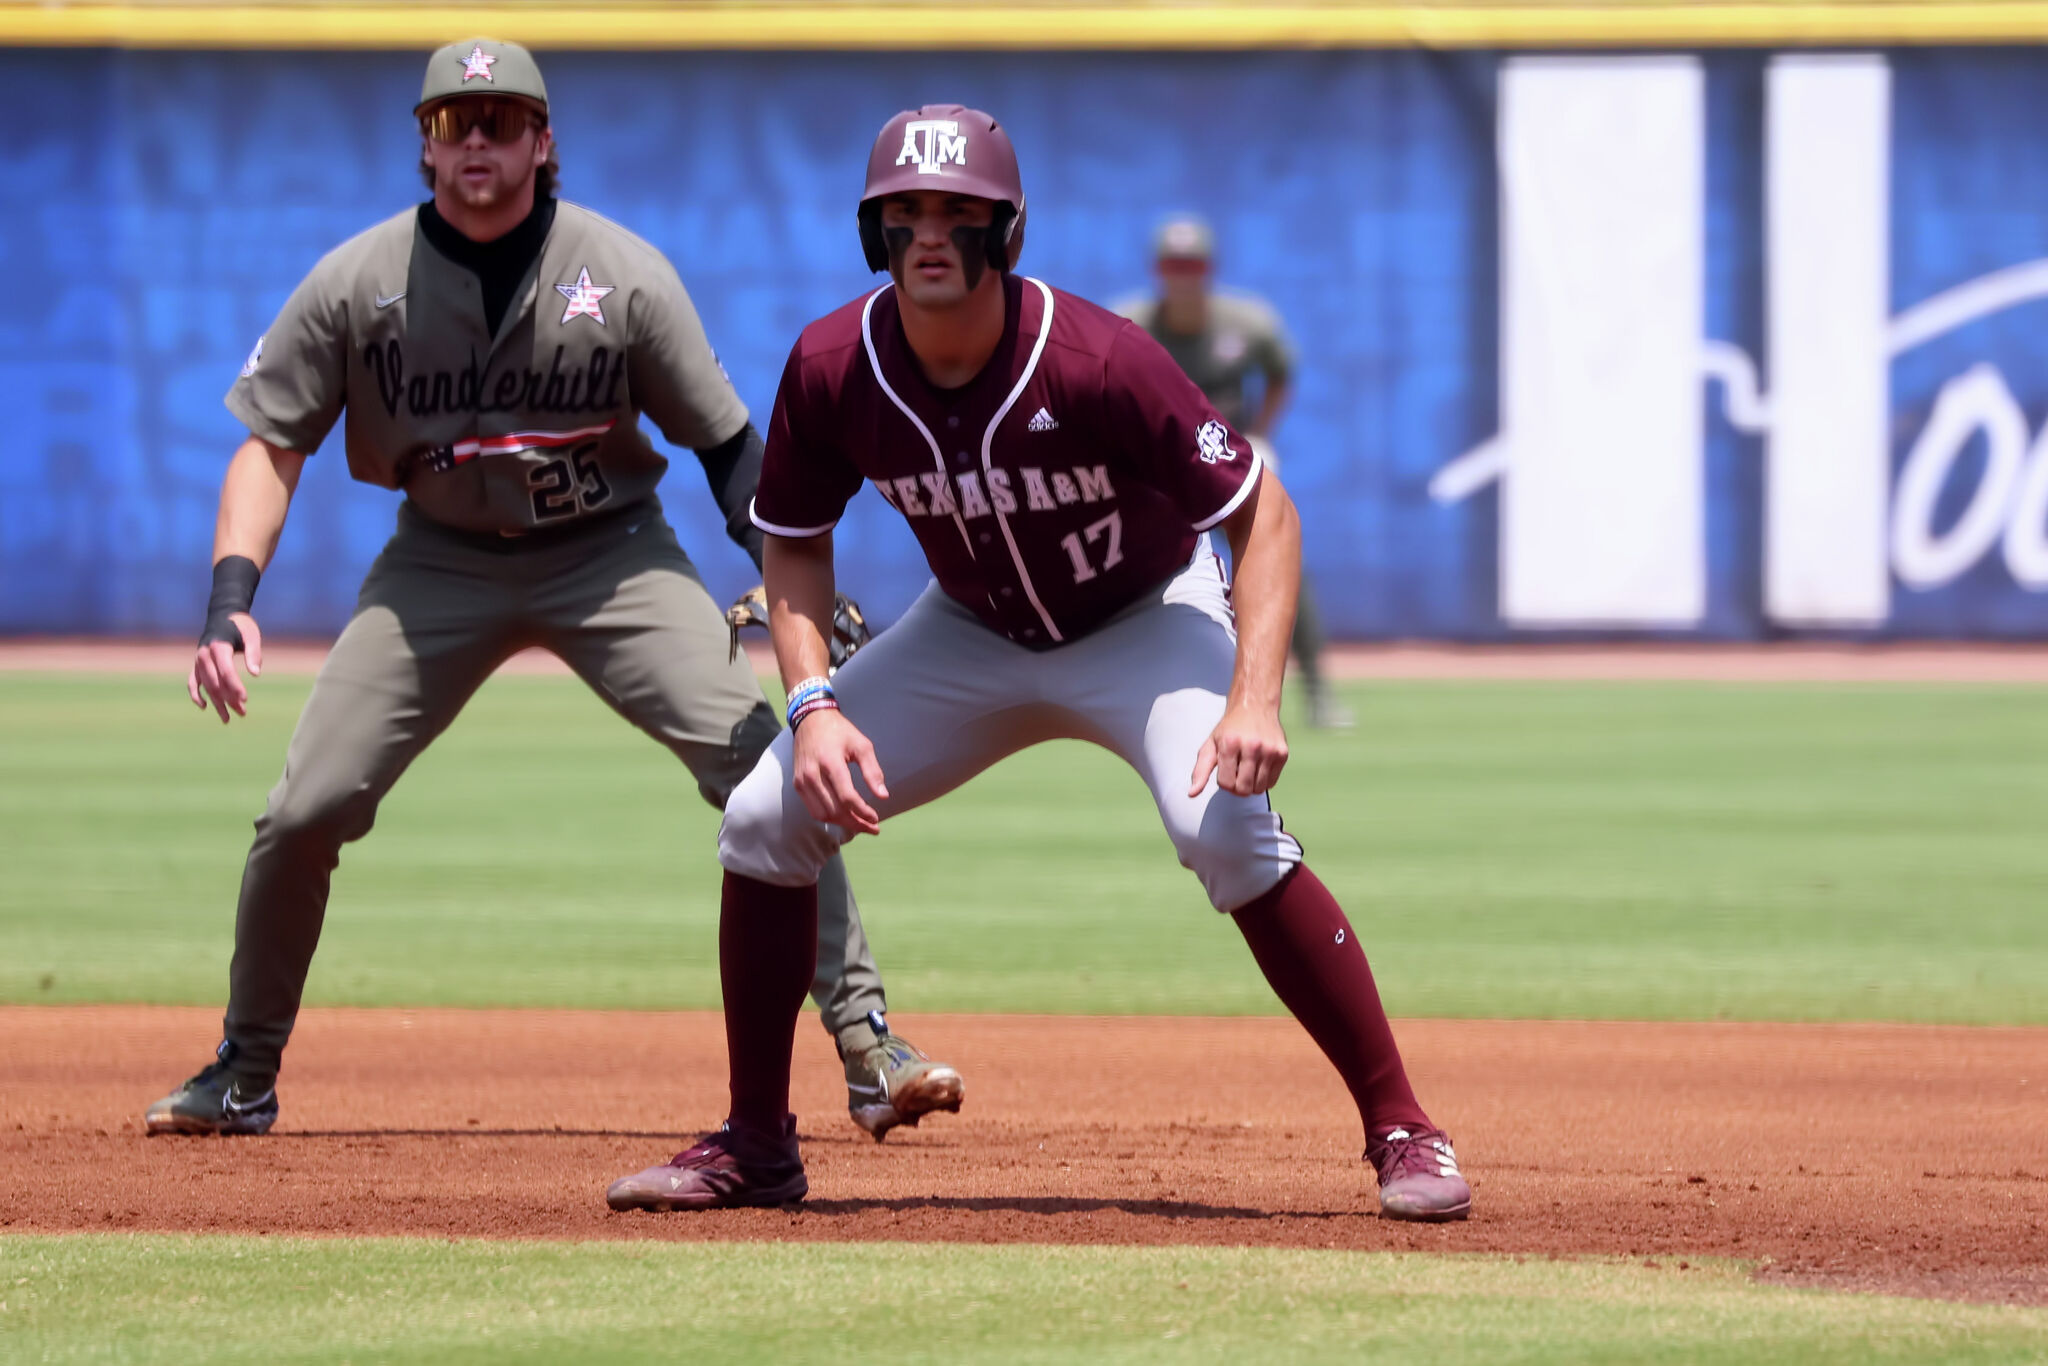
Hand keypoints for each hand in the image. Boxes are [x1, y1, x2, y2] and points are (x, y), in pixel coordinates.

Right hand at [187, 613, 262, 723]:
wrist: (223, 615)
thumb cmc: (241, 626)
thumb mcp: (252, 636)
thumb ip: (254, 653)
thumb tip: (255, 674)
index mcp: (219, 647)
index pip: (226, 672)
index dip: (235, 686)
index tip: (245, 699)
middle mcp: (205, 655)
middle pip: (216, 683)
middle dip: (228, 699)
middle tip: (242, 713)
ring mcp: (198, 661)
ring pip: (205, 686)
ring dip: (216, 702)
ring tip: (228, 718)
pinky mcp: (197, 664)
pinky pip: (193, 682)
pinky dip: (196, 694)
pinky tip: (204, 706)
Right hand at [791, 708, 889, 835]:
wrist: (811, 720)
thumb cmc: (840, 732)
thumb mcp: (862, 745)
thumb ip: (872, 771)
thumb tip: (883, 796)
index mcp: (830, 762)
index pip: (847, 797)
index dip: (863, 812)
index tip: (876, 818)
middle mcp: (813, 774)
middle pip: (835, 810)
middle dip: (856, 823)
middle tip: (872, 827)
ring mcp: (802, 781)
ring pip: (823, 814)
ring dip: (843, 824)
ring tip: (860, 825)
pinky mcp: (797, 784)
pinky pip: (813, 809)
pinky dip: (829, 817)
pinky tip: (843, 817)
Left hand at [1189, 701, 1288, 797]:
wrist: (1255, 706)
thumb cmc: (1231, 727)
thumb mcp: (1210, 744)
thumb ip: (1200, 770)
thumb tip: (1192, 793)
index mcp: (1230, 744)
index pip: (1226, 783)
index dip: (1224, 782)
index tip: (1225, 772)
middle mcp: (1252, 746)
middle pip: (1244, 789)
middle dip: (1237, 787)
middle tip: (1236, 775)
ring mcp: (1269, 750)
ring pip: (1258, 789)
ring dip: (1251, 785)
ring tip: (1247, 770)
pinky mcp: (1282, 754)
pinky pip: (1271, 783)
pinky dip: (1263, 781)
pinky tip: (1258, 767)